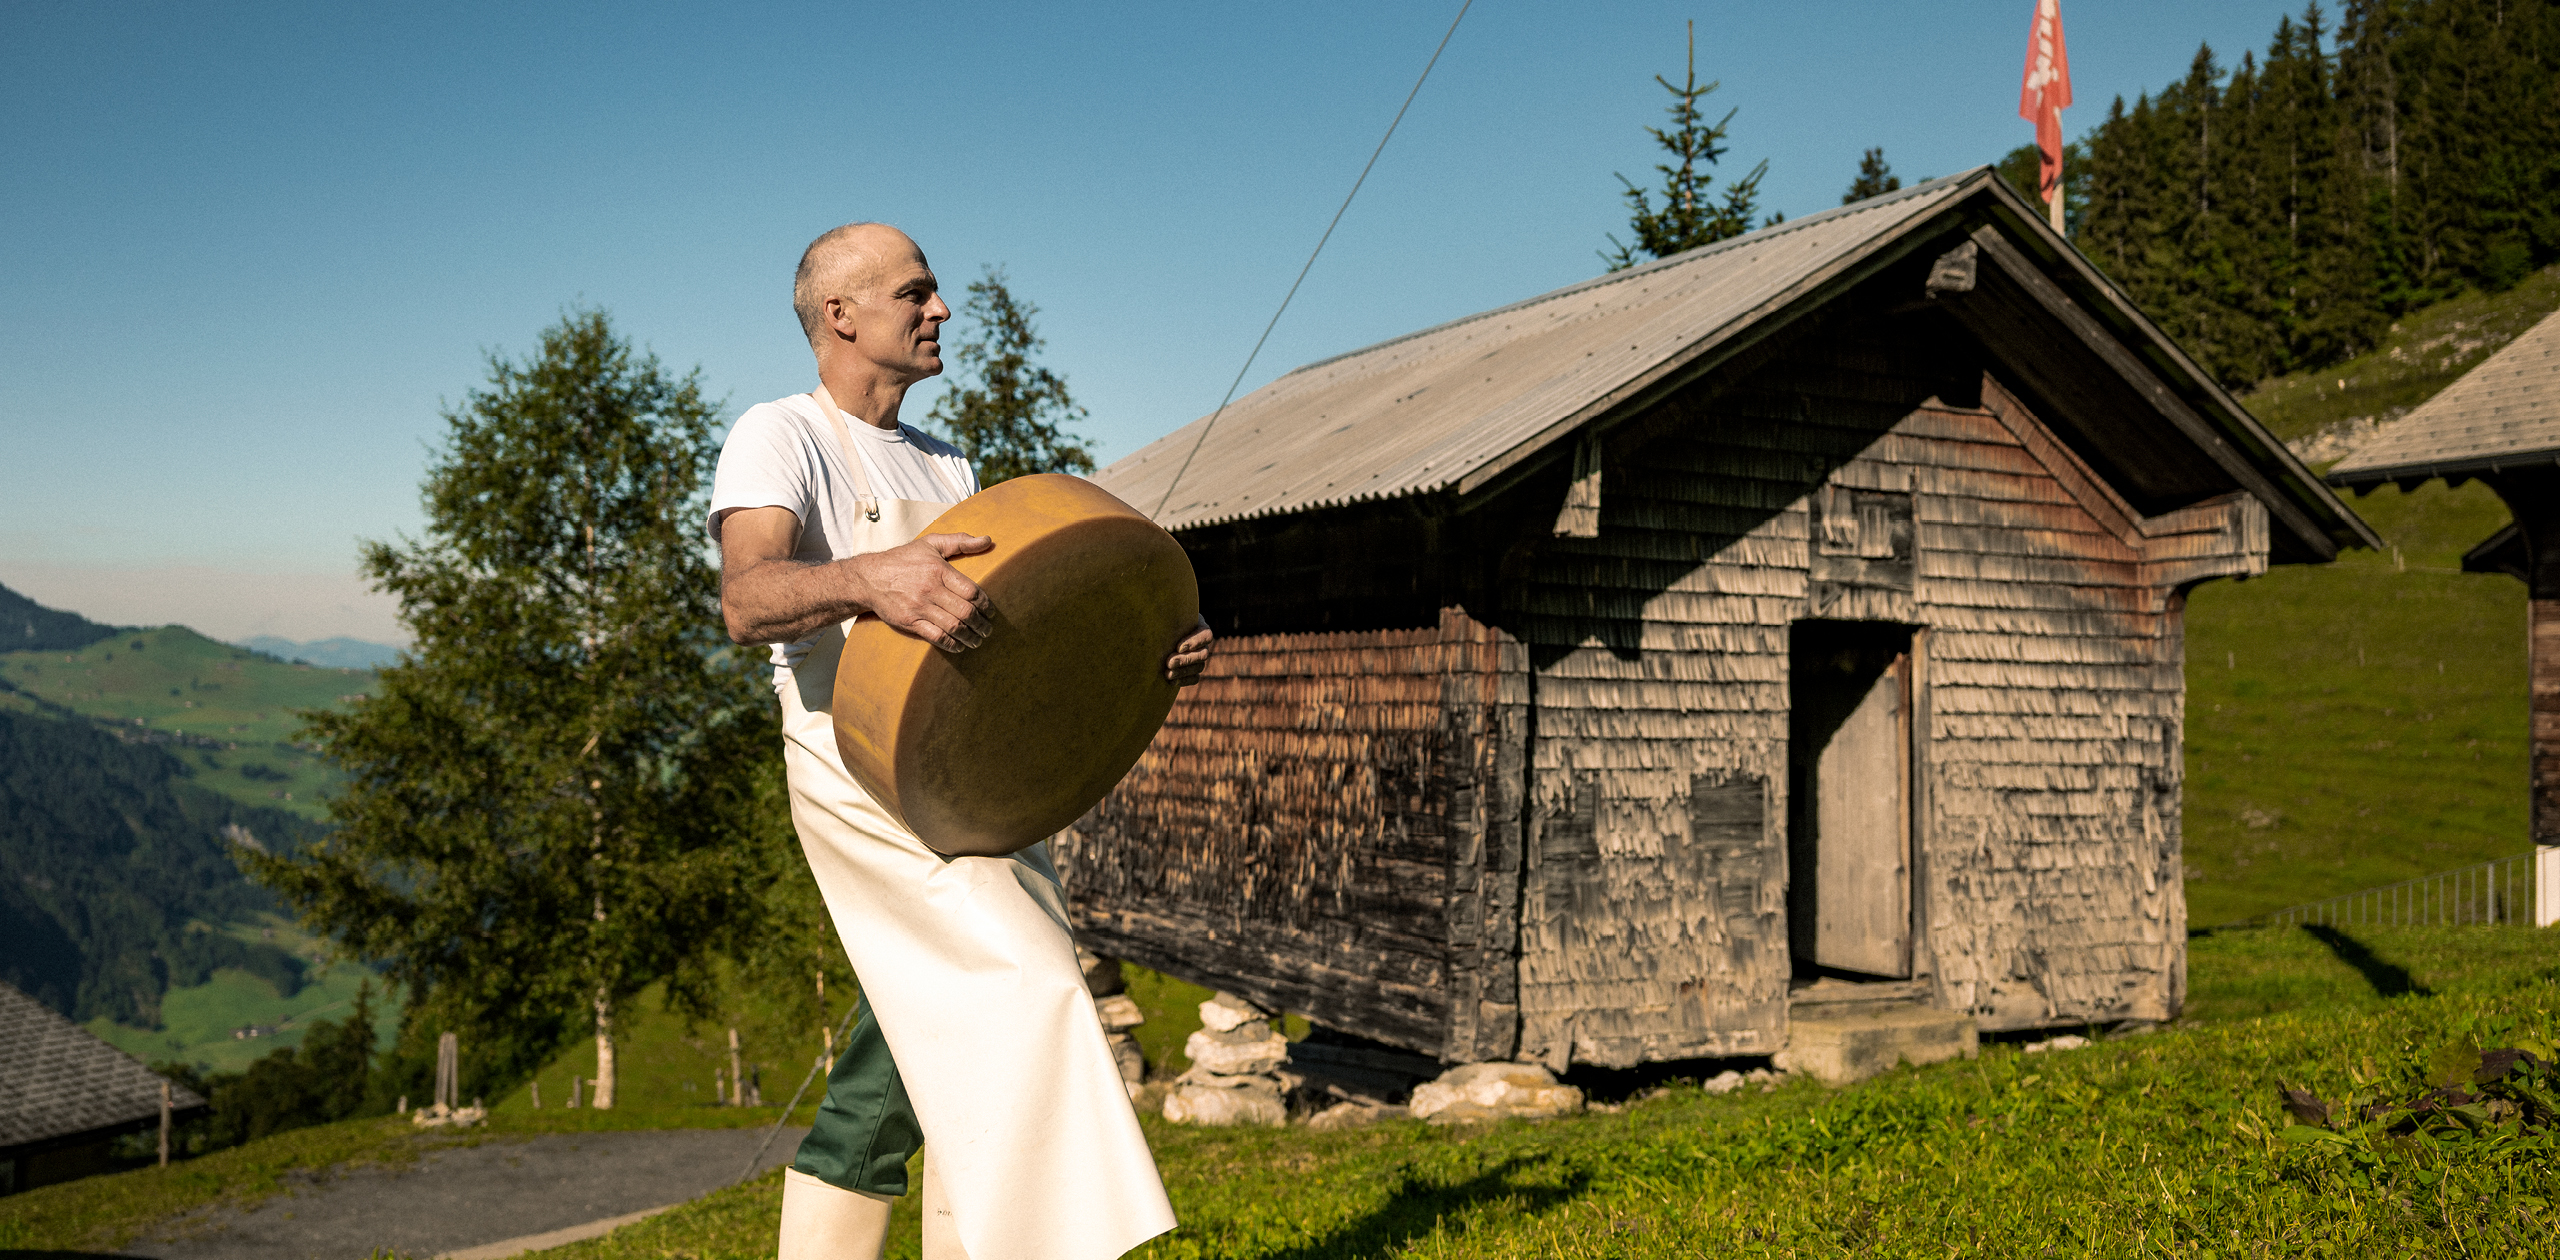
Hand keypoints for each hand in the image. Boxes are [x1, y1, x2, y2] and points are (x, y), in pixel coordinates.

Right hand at [845, 533, 993, 651]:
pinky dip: (951, 644)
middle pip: (965, 611)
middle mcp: (930, 589)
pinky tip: (958, 646)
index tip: (991, 612)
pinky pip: (935, 636)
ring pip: (953, 626)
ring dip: (970, 636)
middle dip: (981, 624)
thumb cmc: (903, 559)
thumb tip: (988, 540)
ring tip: (977, 640)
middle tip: (988, 629)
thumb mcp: (930, 543)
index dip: (986, 604)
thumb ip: (960, 541)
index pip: (971, 591)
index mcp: (939, 570)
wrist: (869, 577)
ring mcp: (919, 607)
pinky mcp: (909, 621)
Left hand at [1163, 616, 1213, 686]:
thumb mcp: (1165, 616)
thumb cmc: (1160, 620)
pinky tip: (1170, 681)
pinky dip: (1183, 680)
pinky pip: (1194, 678)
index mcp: (1199, 627)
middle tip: (1169, 662)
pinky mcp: (1192, 671)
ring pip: (1199, 667)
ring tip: (1167, 673)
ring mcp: (1198, 658)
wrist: (1155, 634)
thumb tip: (1159, 610)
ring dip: (1183, 671)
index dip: (1195, 642)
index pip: (1206, 635)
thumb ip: (1166, 615)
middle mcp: (1202, 644)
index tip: (1178, 647)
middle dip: (1186, 659)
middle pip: (1203, 654)